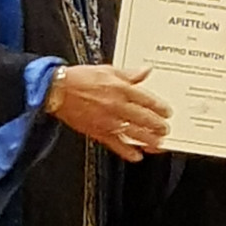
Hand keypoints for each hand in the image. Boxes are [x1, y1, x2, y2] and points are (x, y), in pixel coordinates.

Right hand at [52, 64, 171, 161]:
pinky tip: (137, 155)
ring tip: (159, 144)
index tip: (167, 112)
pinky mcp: (98, 132)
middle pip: (142, 118)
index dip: (159, 107)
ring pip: (133, 133)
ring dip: (148, 140)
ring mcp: (108, 121)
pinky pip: (116, 145)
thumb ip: (129, 73)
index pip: (146, 99)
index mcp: (120, 89)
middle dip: (157, 125)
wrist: (58, 90)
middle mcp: (116, 106)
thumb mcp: (108, 70)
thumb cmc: (80, 78)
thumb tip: (145, 70)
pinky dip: (127, 152)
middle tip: (166, 129)